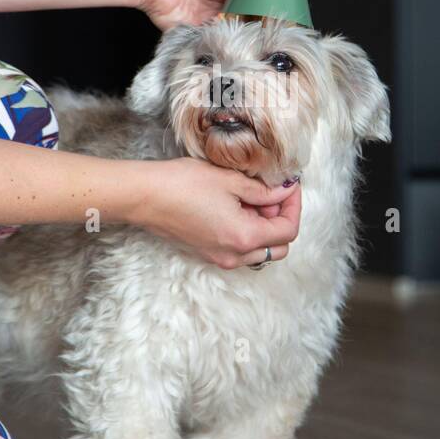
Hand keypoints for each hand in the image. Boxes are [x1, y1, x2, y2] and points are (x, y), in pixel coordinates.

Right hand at [129, 158, 301, 268]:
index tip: (288, 185)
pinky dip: (247, 232)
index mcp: (245, 237)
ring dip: (264, 227)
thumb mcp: (230, 180)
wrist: (145, 196)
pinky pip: (240, 250)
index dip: (294, 205)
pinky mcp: (208, 253)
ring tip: (251, 198)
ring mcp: (220, 258)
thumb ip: (263, 190)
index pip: (288, 230)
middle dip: (281, 219)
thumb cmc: (183, 184)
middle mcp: (235, 255)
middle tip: (271, 193)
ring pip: (260, 251)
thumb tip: (284, 191)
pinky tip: (235, 207)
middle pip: (278, 247)